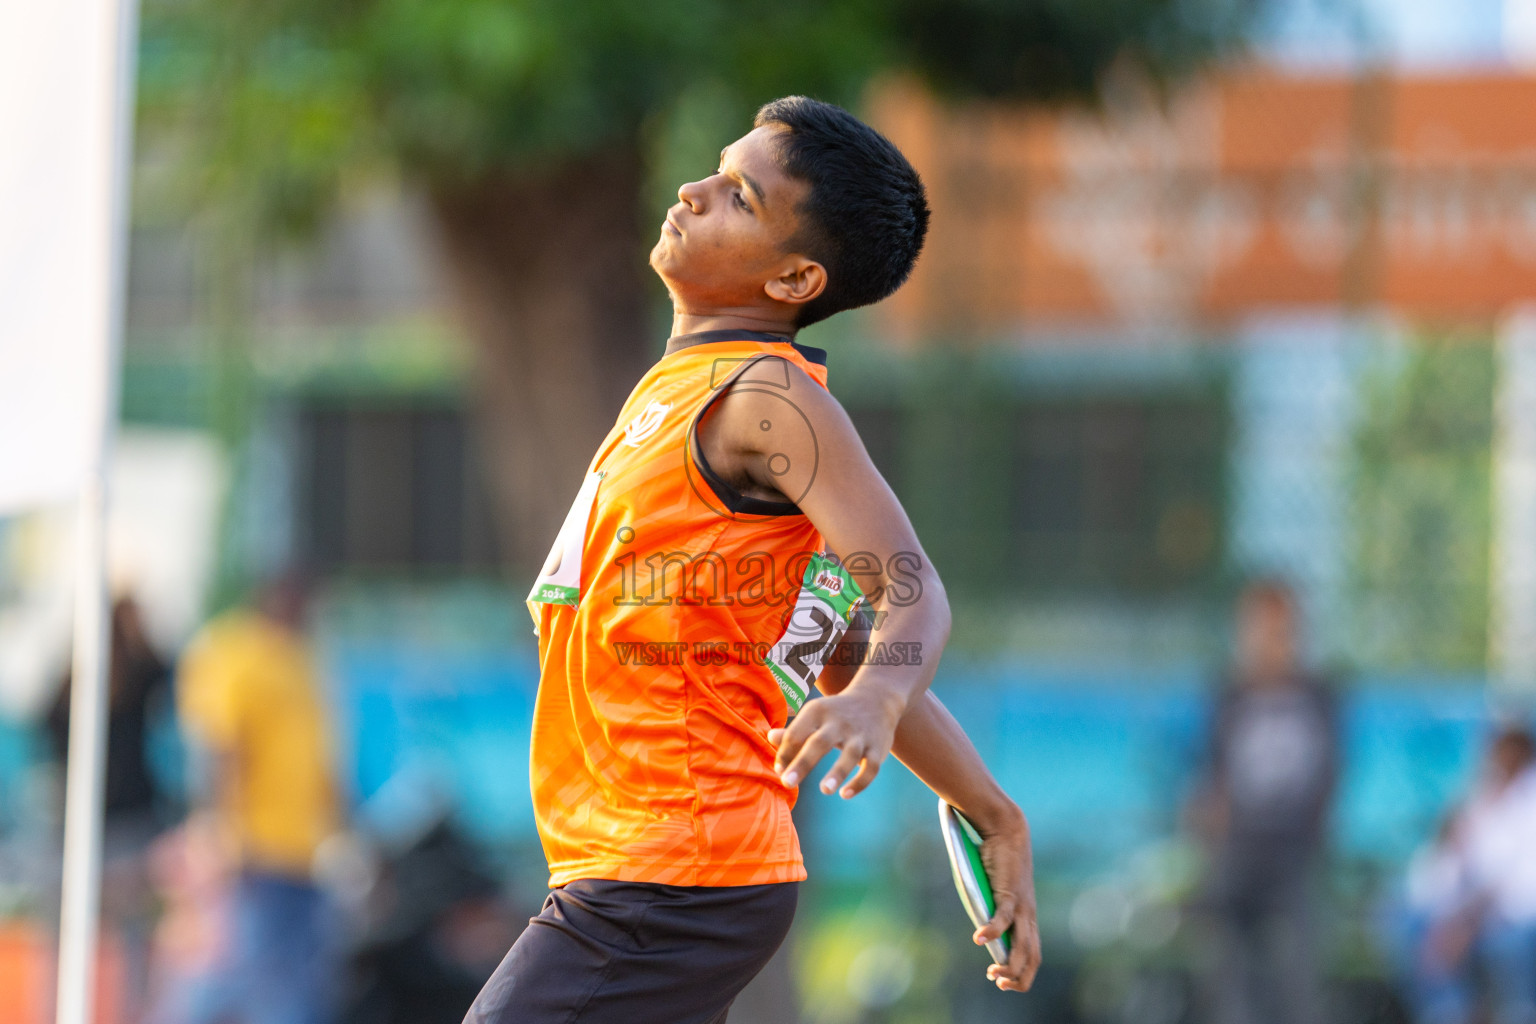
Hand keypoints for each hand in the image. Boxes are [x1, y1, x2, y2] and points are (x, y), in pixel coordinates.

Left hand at [767, 686, 903, 797]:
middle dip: (803, 763)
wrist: (877, 698)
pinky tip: (845, 794)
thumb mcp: (815, 714)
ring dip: (837, 773)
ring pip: (850, 754)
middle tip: (787, 783)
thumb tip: (770, 738)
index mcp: (819, 711)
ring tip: (824, 790)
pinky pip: (871, 767)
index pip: (797, 732)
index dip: (786, 752)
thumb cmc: (836, 712)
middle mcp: (840, 722)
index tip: (778, 770)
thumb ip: (793, 730)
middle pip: (820, 742)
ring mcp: (860, 736)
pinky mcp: (878, 748)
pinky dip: (860, 782)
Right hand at [970, 805, 1041, 992]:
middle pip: (1033, 957)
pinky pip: (1003, 919)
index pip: (1033, 953)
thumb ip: (985, 908)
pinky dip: (992, 932)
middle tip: (999, 984)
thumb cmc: (995, 860)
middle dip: (1019, 978)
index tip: (1001, 980)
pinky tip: (979, 940)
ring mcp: (1022, 906)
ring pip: (1023, 946)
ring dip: (1010, 965)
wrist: (1006, 830)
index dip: (1021, 972)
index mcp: (1027, 916)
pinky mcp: (1011, 893)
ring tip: (994, 975)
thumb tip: (974, 924)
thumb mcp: (990, 891)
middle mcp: (1028, 915)